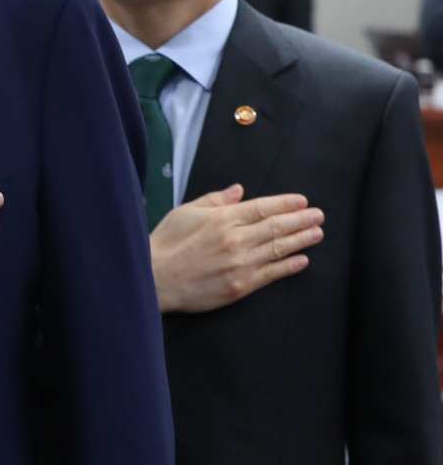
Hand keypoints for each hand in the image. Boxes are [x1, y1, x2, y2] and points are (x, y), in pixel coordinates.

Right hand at [150, 184, 323, 312]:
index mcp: (223, 218)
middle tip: (319, 215)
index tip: (302, 201)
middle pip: (276, 226)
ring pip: (279, 248)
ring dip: (301, 240)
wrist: (156, 278)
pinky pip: (272, 274)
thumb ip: (214, 200)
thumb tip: (238, 190)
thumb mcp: (186, 212)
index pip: (262, 207)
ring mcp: (241, 263)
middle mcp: (236, 239)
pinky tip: (303, 260)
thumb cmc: (167, 242)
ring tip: (317, 233)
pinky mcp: (241, 285)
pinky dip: (289, 266)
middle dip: (300, 220)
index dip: (285, 203)